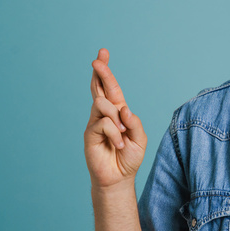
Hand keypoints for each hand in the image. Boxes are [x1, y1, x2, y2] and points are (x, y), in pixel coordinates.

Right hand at [83, 48, 147, 188]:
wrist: (119, 177)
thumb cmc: (129, 157)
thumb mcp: (139, 138)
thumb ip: (134, 123)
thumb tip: (123, 109)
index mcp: (118, 112)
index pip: (111, 88)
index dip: (106, 72)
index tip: (103, 53)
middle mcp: (105, 114)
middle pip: (100, 88)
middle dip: (101, 72)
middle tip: (98, 58)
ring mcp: (95, 123)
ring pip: (103, 104)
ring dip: (117, 118)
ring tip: (122, 135)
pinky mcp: (89, 134)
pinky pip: (103, 123)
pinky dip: (115, 134)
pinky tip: (118, 144)